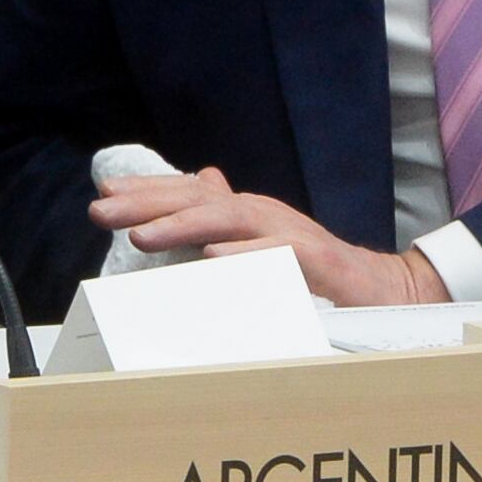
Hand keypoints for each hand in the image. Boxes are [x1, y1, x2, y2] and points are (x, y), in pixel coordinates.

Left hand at [89, 165, 451, 305]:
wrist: (379, 290)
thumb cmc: (313, 273)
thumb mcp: (261, 246)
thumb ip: (225, 226)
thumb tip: (191, 201)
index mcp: (244, 213)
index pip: (188, 194)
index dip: (146, 192)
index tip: (103, 193)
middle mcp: (262, 214)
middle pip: (199, 199)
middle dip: (148, 203)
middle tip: (101, 209)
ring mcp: (288, 234)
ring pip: (230, 221)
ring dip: (183, 225)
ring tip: (142, 236)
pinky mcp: (315, 261)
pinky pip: (276, 256)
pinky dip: (244, 255)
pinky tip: (212, 258)